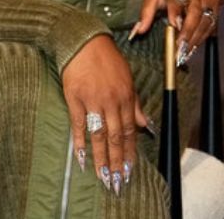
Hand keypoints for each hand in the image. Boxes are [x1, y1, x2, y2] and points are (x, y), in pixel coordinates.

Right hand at [62, 35, 148, 195]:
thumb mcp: (128, 79)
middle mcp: (112, 101)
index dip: (131, 150)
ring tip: (103, 175)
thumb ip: (135, 105)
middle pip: (116, 136)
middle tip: (118, 180)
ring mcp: (93, 101)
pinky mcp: (75, 99)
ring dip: (101, 157)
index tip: (131, 167)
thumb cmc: (108, 60)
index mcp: (126, 96)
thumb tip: (148, 125)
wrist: (85, 43)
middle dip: (118, 160)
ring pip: (99, 134)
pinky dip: (80, 142)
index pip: (131, 129)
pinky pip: (79, 124)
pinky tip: (82, 157)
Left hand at [130, 0, 219, 65]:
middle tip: (180, 47)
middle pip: (195, 13)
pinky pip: (211, 25)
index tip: (172, 26)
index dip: (175, 13)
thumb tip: (140, 30)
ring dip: (195, 38)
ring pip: (205, 21)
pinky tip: (193, 46)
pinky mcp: (216, 6)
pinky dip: (202, 37)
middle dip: (187, 31)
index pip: (177, 1)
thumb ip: (146, 12)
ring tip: (184, 52)